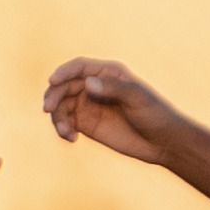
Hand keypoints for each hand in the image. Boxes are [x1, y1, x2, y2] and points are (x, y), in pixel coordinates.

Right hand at [42, 57, 187, 164]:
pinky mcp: (86, 124)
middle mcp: (94, 86)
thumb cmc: (154, 115)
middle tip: (48, 110)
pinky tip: (71, 139)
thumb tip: (87, 84)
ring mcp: (89, 105)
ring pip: (61, 105)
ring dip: (57, 117)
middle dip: (54, 96)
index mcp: (108, 73)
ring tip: (67, 133)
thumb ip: (114, 88)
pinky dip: (63, 129)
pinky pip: (66, 122)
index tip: (52, 81)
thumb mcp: (137, 99)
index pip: (78, 67)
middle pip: (64, 86)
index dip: (63, 72)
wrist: (162, 142)